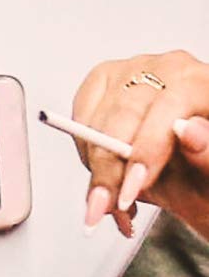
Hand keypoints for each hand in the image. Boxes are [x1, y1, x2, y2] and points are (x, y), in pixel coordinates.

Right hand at [71, 51, 208, 237]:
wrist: (196, 173)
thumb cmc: (208, 169)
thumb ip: (207, 154)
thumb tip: (188, 131)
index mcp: (198, 82)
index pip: (164, 109)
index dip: (145, 151)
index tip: (132, 187)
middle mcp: (162, 70)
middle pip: (122, 116)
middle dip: (110, 169)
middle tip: (108, 206)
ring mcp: (128, 74)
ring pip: (95, 121)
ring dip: (96, 169)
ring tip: (110, 203)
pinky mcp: (102, 84)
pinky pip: (81, 120)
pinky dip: (87, 157)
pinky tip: (106, 177)